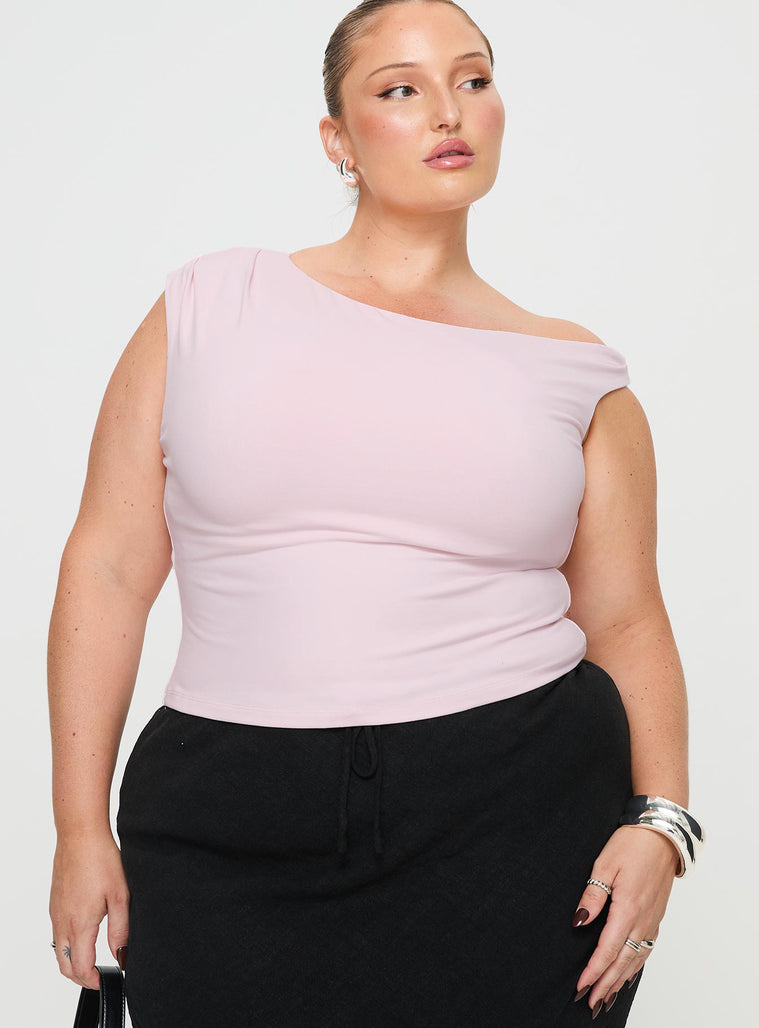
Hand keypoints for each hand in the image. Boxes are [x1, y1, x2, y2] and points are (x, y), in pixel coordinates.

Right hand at [49, 830, 129, 989]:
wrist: (80, 835)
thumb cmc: (101, 859)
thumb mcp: (120, 896)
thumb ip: (120, 930)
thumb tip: (122, 955)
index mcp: (80, 924)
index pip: (80, 968)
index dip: (93, 981)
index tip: (105, 980)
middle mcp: (62, 922)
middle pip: (65, 966)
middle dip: (81, 977)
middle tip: (99, 976)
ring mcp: (55, 913)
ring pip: (59, 950)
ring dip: (73, 961)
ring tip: (94, 958)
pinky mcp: (54, 904)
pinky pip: (57, 933)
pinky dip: (68, 944)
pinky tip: (85, 934)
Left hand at [571, 825, 678, 1016]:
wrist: (661, 834)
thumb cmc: (631, 844)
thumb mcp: (604, 864)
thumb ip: (592, 895)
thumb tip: (579, 921)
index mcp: (628, 907)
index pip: (609, 948)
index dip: (594, 970)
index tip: (581, 985)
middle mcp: (643, 919)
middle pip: (623, 960)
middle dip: (606, 983)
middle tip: (591, 1002)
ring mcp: (652, 919)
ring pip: (636, 958)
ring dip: (620, 979)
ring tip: (606, 996)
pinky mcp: (656, 916)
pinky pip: (646, 948)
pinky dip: (636, 966)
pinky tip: (628, 973)